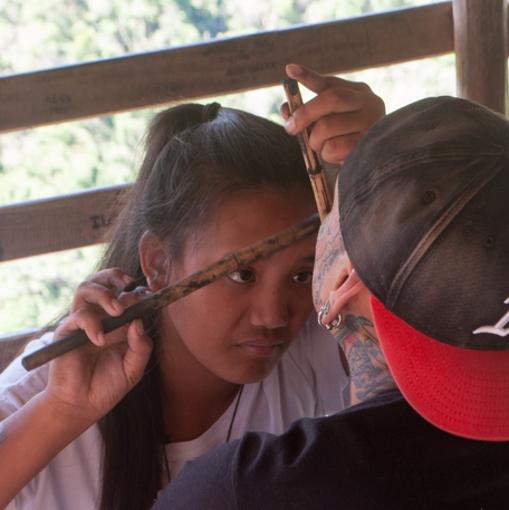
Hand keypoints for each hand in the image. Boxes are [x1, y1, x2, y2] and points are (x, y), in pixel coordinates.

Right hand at [43, 268, 152, 426]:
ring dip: (104, 294)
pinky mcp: (67, 332)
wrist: (83, 406)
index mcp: (119, 322)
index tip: (151, 293)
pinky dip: (92, 325)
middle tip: (129, 286)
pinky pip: (78, 316)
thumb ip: (141, 347)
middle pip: (102, 280)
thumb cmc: (108, 386)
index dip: (138, 290)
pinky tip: (100, 341)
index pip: (126, 293)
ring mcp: (83, 322)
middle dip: (115, 276)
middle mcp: (101, 317)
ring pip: (86, 289)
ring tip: (118, 310)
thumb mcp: (134, 368)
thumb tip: (139, 323)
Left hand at [281, 63, 384, 163]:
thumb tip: (285, 109)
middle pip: (331, 99)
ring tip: (324, 148)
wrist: (376, 167)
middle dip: (304, 114)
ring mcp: (371, 123)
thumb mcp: (330, 123)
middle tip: (290, 128)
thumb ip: (310, 115)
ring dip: (316, 141)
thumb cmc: (347, 144)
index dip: (309, 76)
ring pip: (326, 127)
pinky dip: (327, 155)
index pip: (331, 82)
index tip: (289, 70)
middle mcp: (370, 103)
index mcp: (359, 93)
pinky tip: (337, 158)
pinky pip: (333, 147)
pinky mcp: (367, 145)